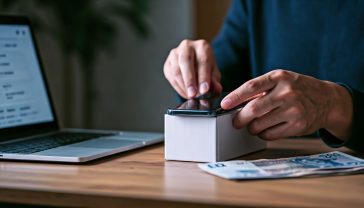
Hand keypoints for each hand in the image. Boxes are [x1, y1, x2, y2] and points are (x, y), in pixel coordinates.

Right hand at [163, 39, 222, 98]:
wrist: (195, 63)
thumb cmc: (205, 67)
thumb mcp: (214, 73)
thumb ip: (215, 81)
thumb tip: (216, 89)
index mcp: (202, 46)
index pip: (203, 60)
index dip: (203, 76)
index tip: (204, 90)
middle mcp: (187, 46)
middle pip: (185, 61)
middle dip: (190, 80)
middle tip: (193, 95)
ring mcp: (175, 53)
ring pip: (176, 70)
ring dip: (183, 86)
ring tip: (191, 96)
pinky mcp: (168, 63)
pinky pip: (170, 76)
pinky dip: (178, 87)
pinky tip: (185, 93)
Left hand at [221, 70, 352, 140]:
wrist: (327, 100)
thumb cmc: (298, 89)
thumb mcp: (281, 80)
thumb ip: (260, 89)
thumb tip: (234, 103)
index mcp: (279, 77)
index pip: (251, 86)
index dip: (235, 97)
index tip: (224, 105)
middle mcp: (287, 92)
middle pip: (253, 109)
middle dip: (240, 118)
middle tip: (236, 122)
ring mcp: (294, 110)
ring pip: (260, 124)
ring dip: (252, 128)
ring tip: (253, 125)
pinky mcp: (298, 125)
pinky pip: (270, 134)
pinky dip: (263, 134)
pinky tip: (266, 129)